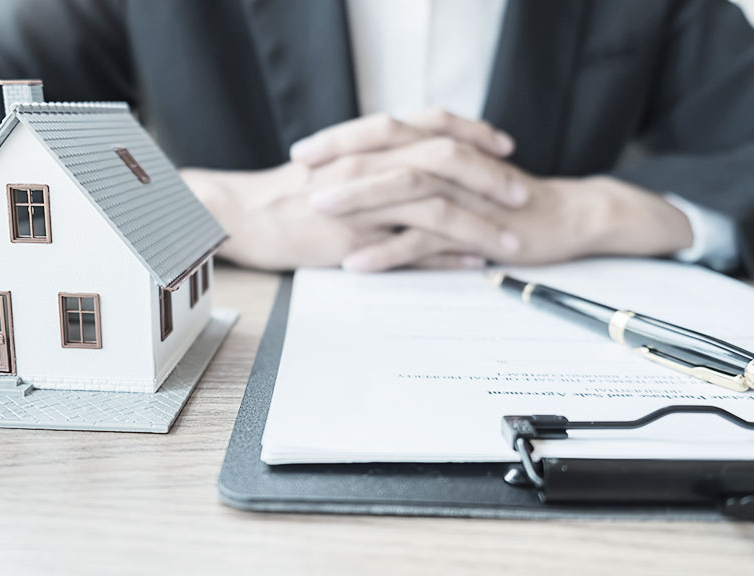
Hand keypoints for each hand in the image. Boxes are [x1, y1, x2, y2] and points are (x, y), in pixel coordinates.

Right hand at [180, 110, 518, 269]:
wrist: (245, 215)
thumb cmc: (288, 191)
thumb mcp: (334, 162)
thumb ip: (374, 158)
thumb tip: (409, 159)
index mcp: (368, 142)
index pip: (432, 124)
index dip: (473, 132)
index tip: (503, 145)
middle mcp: (372, 166)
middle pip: (446, 162)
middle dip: (490, 176)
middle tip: (520, 191)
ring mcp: (366, 204)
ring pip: (436, 207)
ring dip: (480, 222)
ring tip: (511, 238)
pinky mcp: (357, 240)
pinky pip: (412, 248)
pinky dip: (447, 255)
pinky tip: (473, 261)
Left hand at [311, 167, 693, 270]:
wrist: (564, 217)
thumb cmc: (504, 201)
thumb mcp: (458, 180)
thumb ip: (420, 173)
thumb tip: (372, 179)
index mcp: (441, 146)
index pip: (383, 131)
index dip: (341, 139)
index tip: (303, 152)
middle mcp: (450, 162)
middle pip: (388, 150)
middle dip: (340, 160)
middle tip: (299, 175)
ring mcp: (463, 194)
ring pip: (405, 186)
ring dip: (359, 198)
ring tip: (319, 210)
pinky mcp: (476, 227)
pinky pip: (426, 237)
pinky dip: (389, 250)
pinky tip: (358, 263)